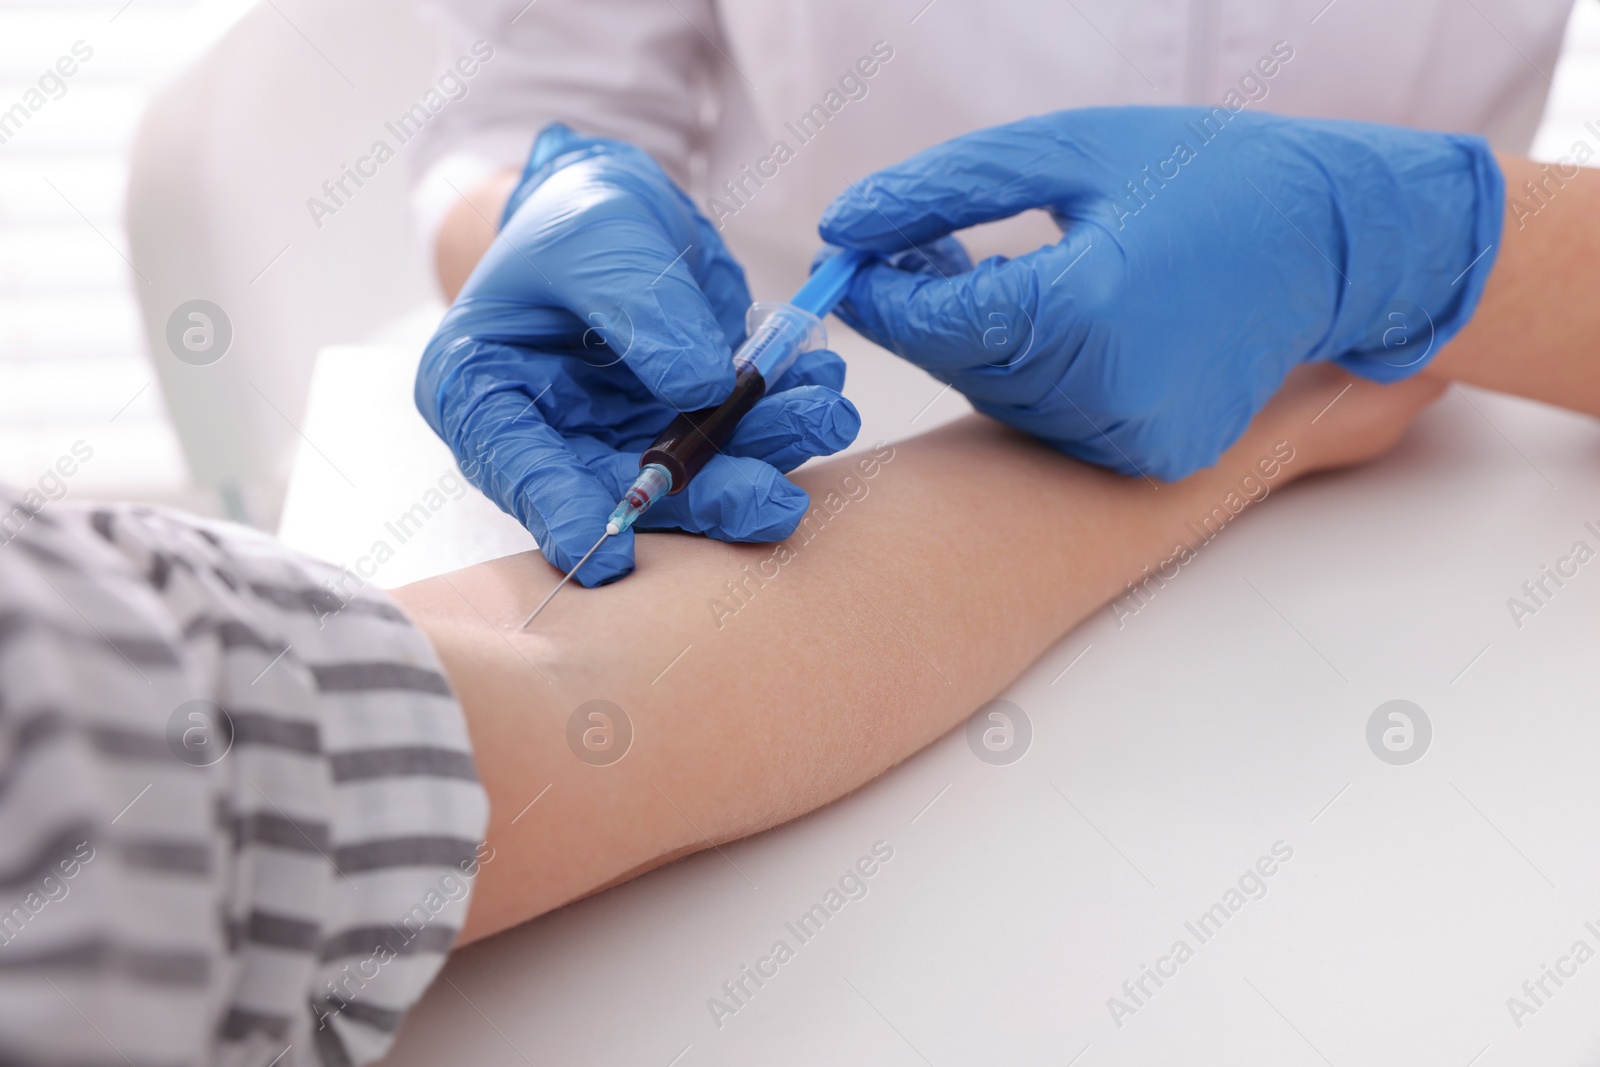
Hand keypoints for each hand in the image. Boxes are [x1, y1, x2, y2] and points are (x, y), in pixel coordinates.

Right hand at [418, 125, 859, 584]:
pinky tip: (820, 391)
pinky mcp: (681, 432)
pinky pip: (736, 441)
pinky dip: (782, 421)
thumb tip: (701, 387)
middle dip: (705, 498)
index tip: (612, 556)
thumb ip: (639, 306)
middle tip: (772, 498)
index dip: (562, 513)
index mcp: (483, 392)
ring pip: (694, 477)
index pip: (516, 468)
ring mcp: (621, 441)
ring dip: (762, 456)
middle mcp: (550, 436)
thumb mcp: (597, 235)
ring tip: (823, 416)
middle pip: (622, 491)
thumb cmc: (575, 216)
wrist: (619, 208)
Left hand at [817, 106, 1501, 479]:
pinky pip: (1055, 421)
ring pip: (1002, 398)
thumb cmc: (1210, 178)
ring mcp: (1130, 439)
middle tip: (916, 251)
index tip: (851, 257)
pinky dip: (1037, 375)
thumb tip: (844, 224)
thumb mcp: (1069, 152)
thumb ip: (944, 190)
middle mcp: (1101, 395)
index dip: (878, 290)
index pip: (932, 319)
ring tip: (1006, 271)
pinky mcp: (1153, 459)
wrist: (1341, 241)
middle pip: (959, 364)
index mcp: (1079, 310)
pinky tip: (1064, 319)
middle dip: (925, 310)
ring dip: (981, 341)